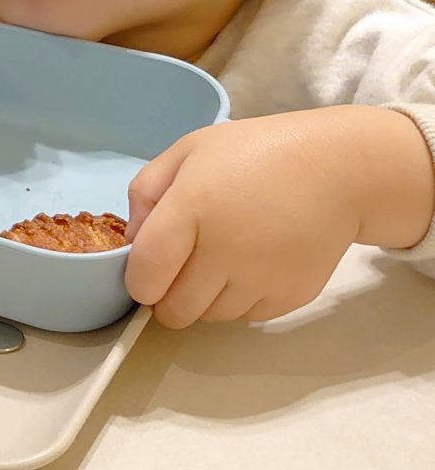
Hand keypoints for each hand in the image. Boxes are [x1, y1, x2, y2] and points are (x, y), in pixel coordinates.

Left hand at [124, 107, 433, 327]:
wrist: (335, 169)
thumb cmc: (254, 153)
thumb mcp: (188, 151)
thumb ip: (146, 192)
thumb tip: (133, 242)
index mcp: (192, 209)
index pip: (146, 276)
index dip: (137, 282)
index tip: (145, 271)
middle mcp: (225, 251)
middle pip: (174, 311)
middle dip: (167, 296)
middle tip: (180, 269)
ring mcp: (260, 279)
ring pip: (210, 317)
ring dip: (204, 299)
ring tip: (220, 260)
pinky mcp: (290, 297)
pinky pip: (246, 317)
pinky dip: (240, 300)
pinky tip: (251, 265)